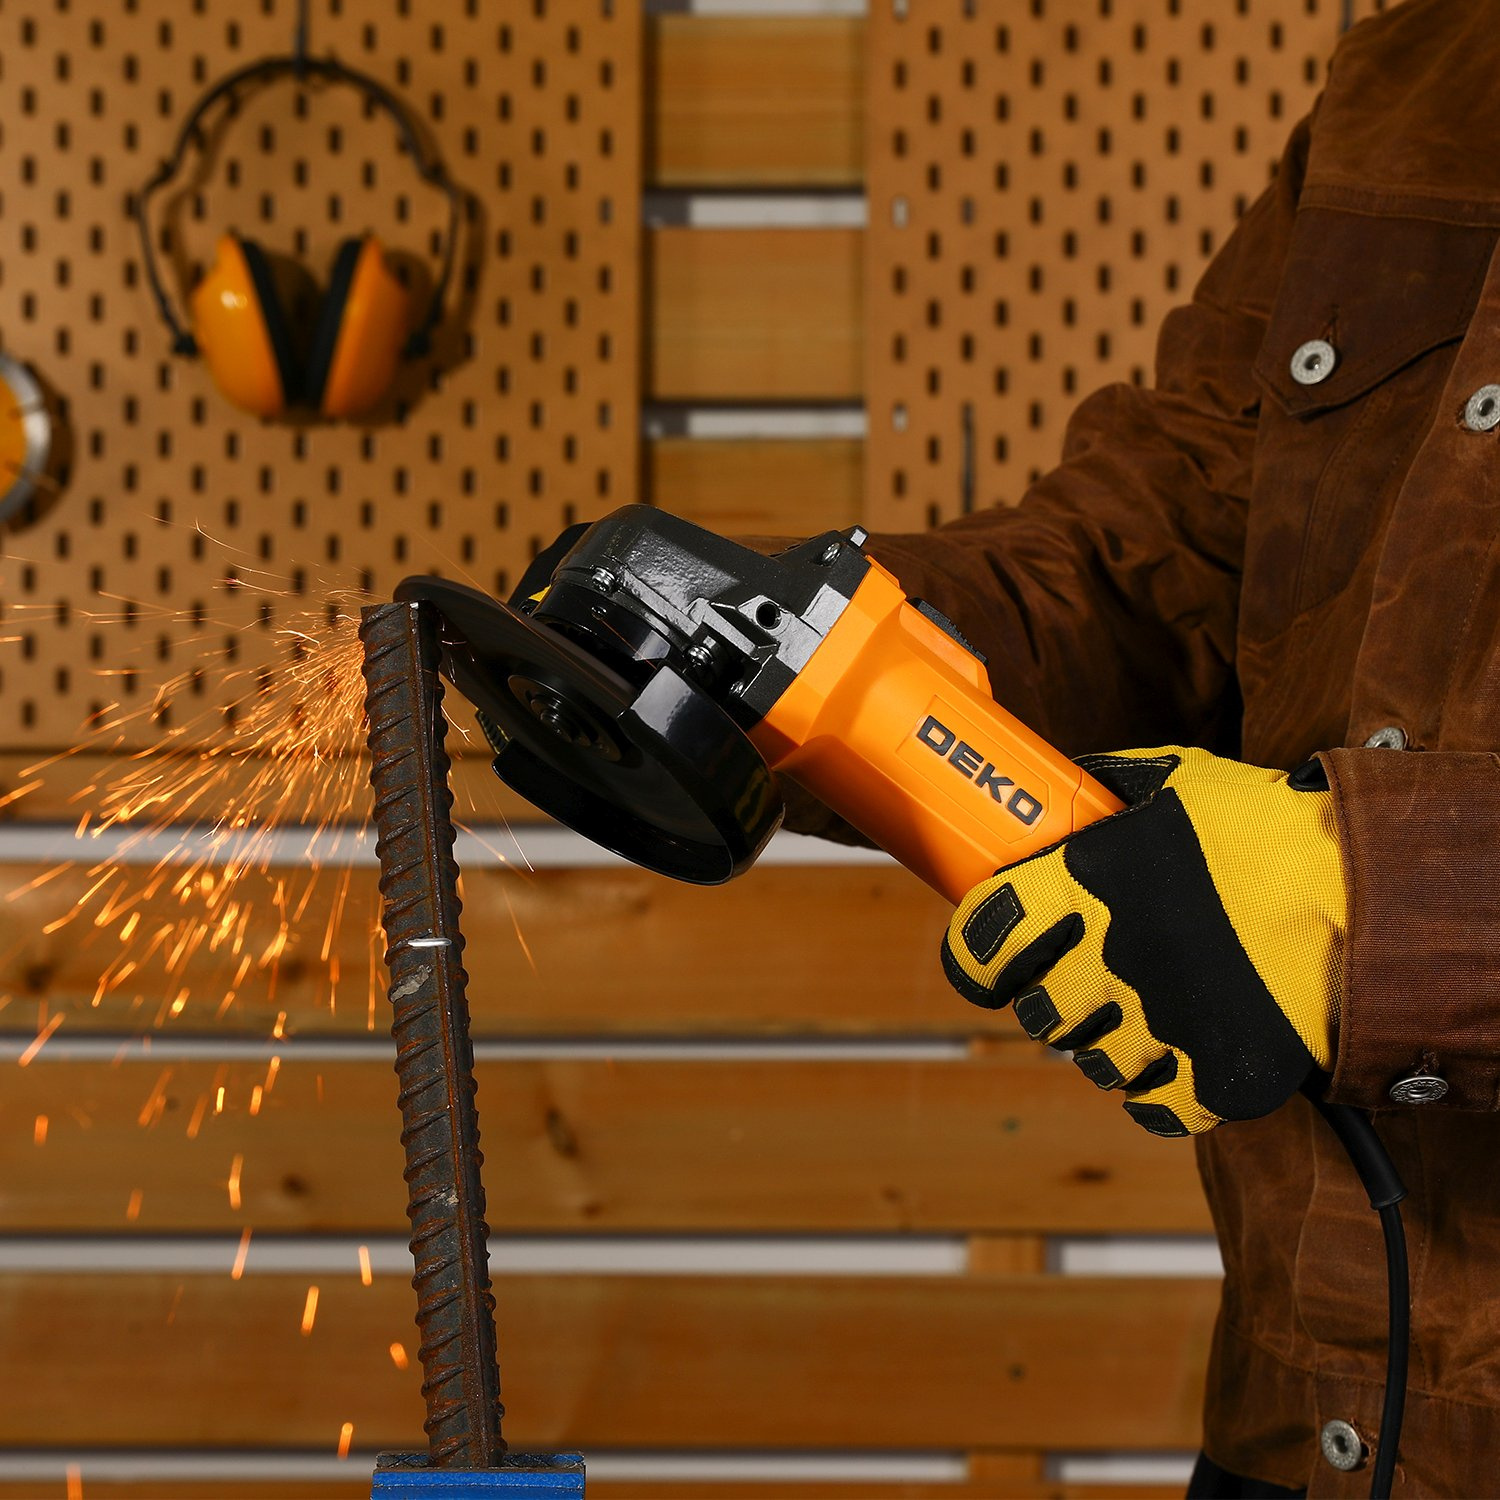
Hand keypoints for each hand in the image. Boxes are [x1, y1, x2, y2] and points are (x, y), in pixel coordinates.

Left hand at [941, 747, 1343, 1134]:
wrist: (1370, 897)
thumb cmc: (1270, 830)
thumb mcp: (1179, 780)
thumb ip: (1113, 784)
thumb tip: (1070, 783)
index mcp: (1088, 885)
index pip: (983, 938)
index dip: (973, 954)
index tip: (981, 958)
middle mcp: (1109, 959)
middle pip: (1037, 1009)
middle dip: (1048, 996)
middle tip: (1072, 979)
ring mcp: (1159, 1024)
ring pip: (1090, 1059)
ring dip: (1101, 1040)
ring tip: (1131, 1011)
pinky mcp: (1212, 1075)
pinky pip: (1150, 1104)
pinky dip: (1151, 1087)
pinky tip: (1166, 1055)